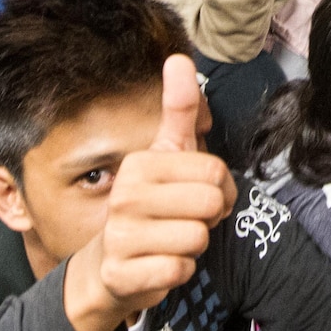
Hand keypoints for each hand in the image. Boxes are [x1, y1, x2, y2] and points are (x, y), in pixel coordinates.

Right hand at [95, 54, 235, 311]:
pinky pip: (180, 270)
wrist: (110, 267)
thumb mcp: (167, 155)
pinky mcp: (122, 273)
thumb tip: (178, 58)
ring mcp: (120, 236)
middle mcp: (125, 195)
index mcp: (141, 163)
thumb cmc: (151, 206)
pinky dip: (179, 271)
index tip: (196, 196)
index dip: (219, 190)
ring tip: (170, 241)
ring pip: (198, 238)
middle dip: (209, 218)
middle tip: (185, 221)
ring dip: (193, 246)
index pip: (216, 172)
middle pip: (211, 204)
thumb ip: (179, 109)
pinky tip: (158, 264)